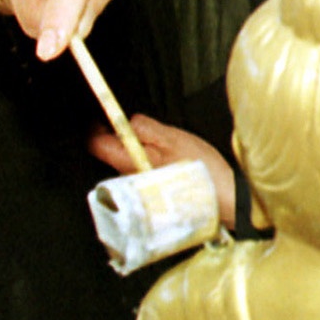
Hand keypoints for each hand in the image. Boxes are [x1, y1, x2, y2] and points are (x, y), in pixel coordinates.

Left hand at [89, 114, 237, 224]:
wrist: (223, 201)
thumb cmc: (200, 172)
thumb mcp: (174, 139)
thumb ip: (146, 128)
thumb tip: (127, 122)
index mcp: (130, 163)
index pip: (96, 145)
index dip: (99, 128)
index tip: (107, 118)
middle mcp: (128, 181)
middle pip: (112, 155)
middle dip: (125, 140)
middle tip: (148, 133)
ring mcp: (137, 193)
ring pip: (128, 165)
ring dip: (140, 153)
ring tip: (167, 150)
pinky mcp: (149, 200)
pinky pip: (140, 177)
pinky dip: (150, 167)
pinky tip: (170, 166)